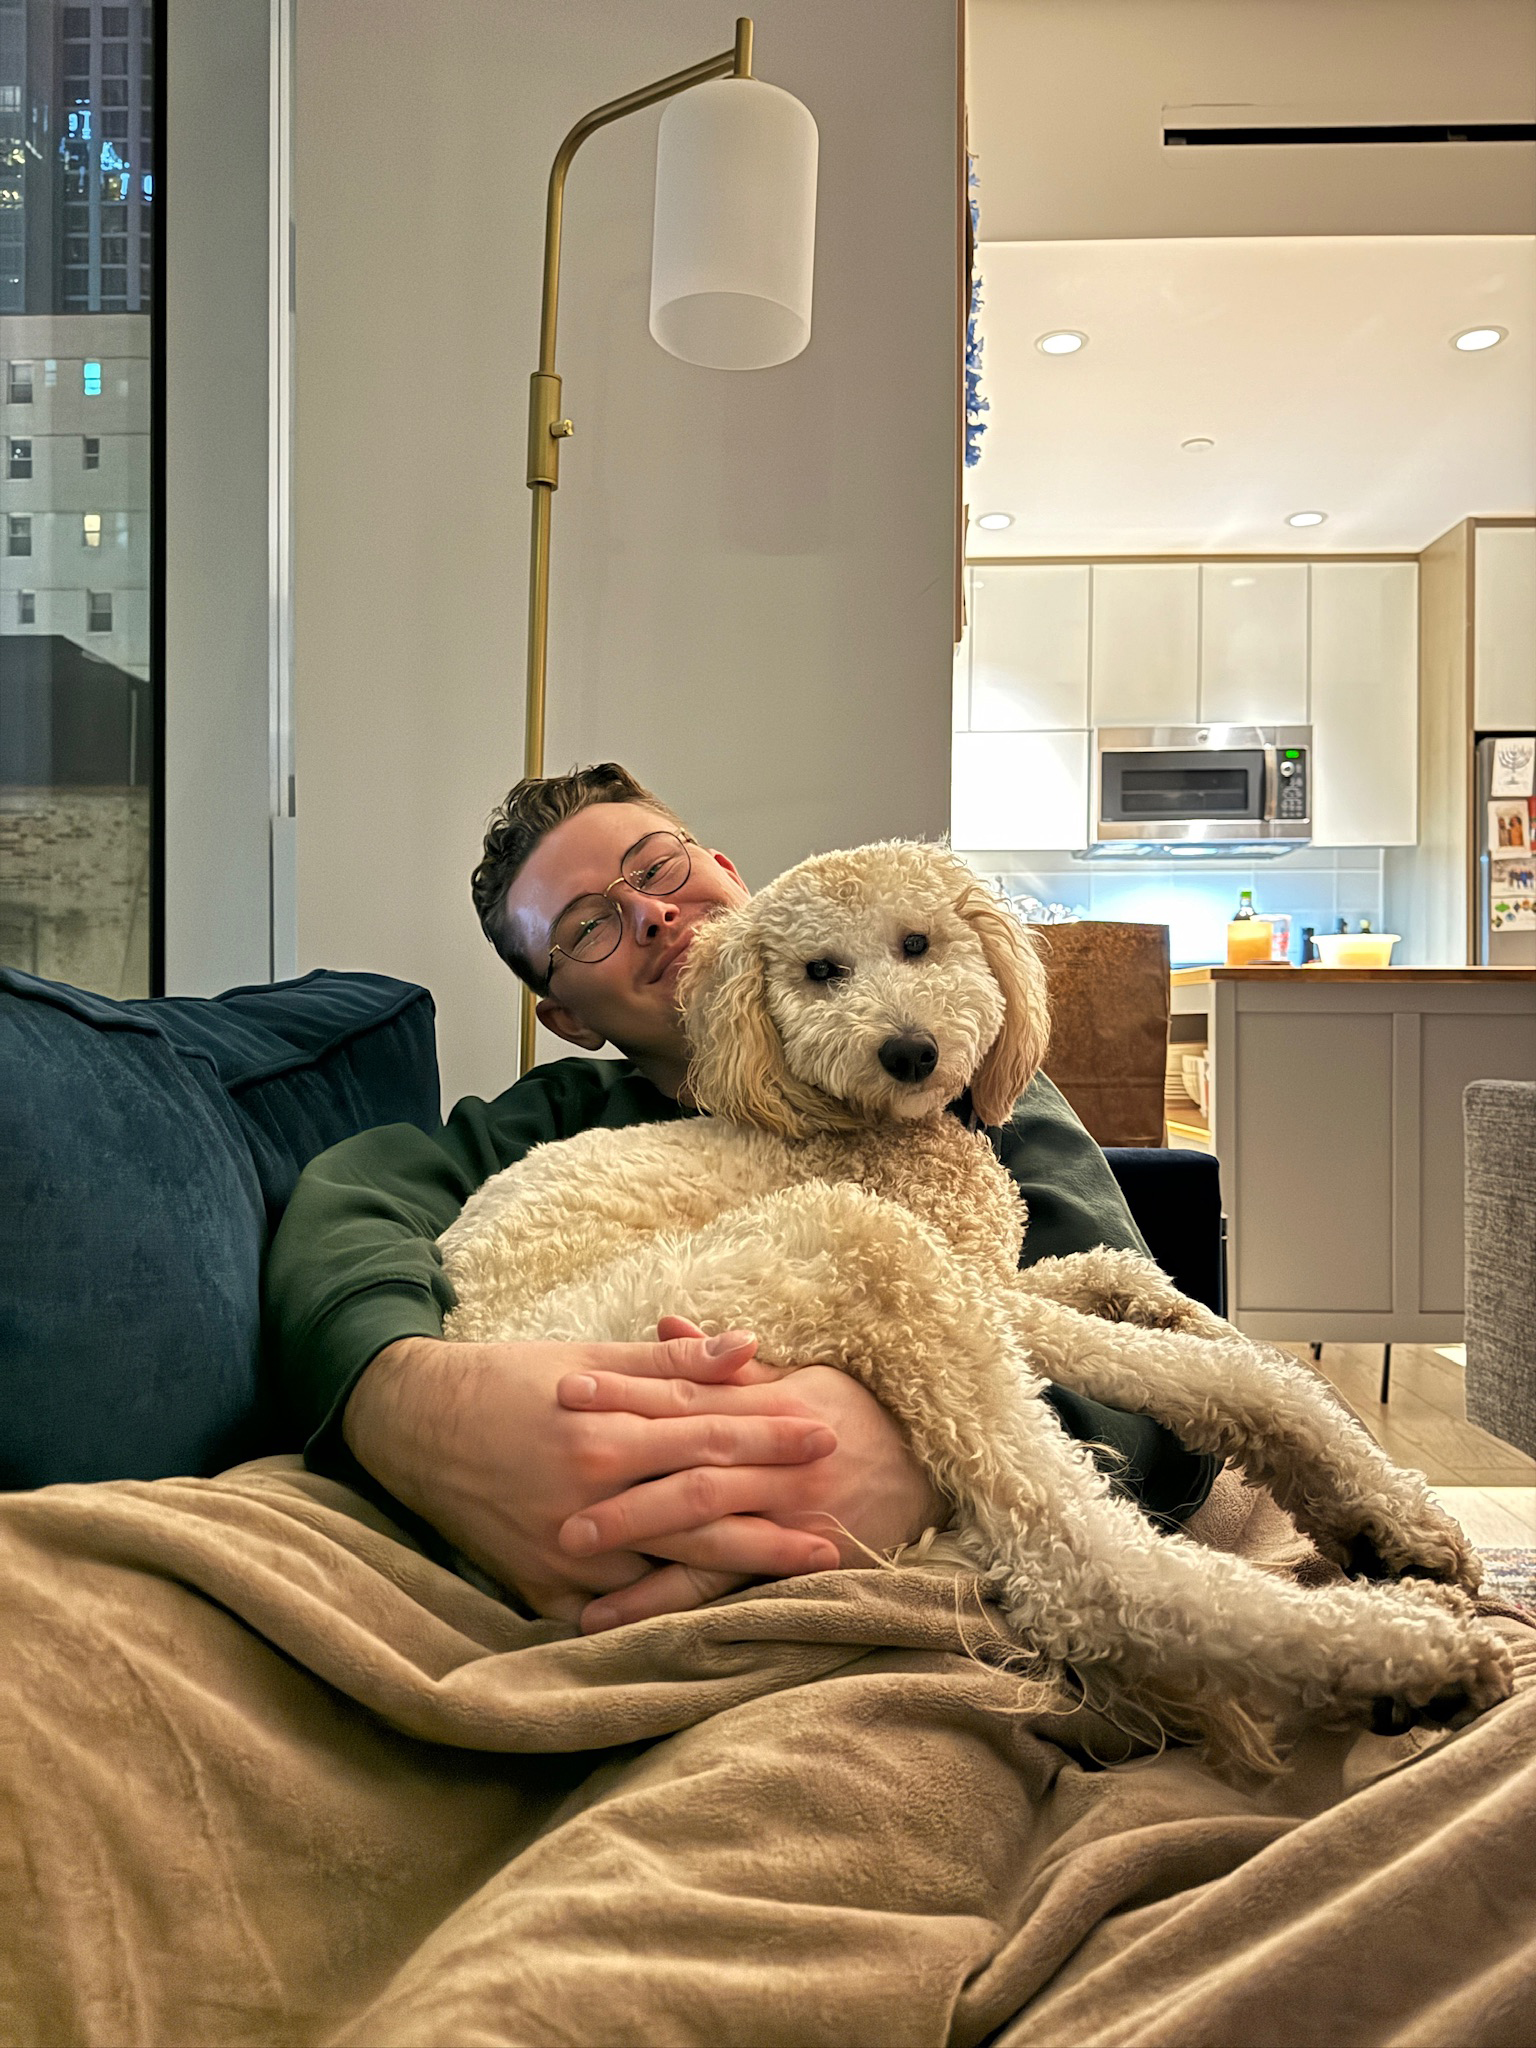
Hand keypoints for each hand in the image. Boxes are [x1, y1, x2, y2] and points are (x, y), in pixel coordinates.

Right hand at [342, 1330, 841, 1624]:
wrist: (415, 1426)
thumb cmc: (509, 1380)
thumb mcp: (587, 1355)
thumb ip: (671, 1361)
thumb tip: (750, 1346)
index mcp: (604, 1429)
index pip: (708, 1433)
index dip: (771, 1435)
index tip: (826, 1434)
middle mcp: (590, 1494)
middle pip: (702, 1508)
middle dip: (776, 1510)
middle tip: (838, 1515)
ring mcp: (565, 1551)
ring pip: (670, 1568)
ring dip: (742, 1569)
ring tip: (803, 1568)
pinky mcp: (541, 1589)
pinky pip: (616, 1612)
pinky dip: (667, 1612)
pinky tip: (720, 1616)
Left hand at [558, 1316, 948, 1632]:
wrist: (934, 1474)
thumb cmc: (854, 1419)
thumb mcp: (799, 1378)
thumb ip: (725, 1365)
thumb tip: (664, 1324)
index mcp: (773, 1404)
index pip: (687, 1395)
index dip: (627, 1392)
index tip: (567, 1390)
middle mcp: (779, 1458)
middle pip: (686, 1459)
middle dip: (618, 1467)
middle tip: (552, 1472)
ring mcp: (788, 1513)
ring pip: (703, 1525)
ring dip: (635, 1537)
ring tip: (566, 1547)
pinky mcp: (795, 1561)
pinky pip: (724, 1584)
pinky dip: (667, 1601)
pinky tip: (614, 1614)